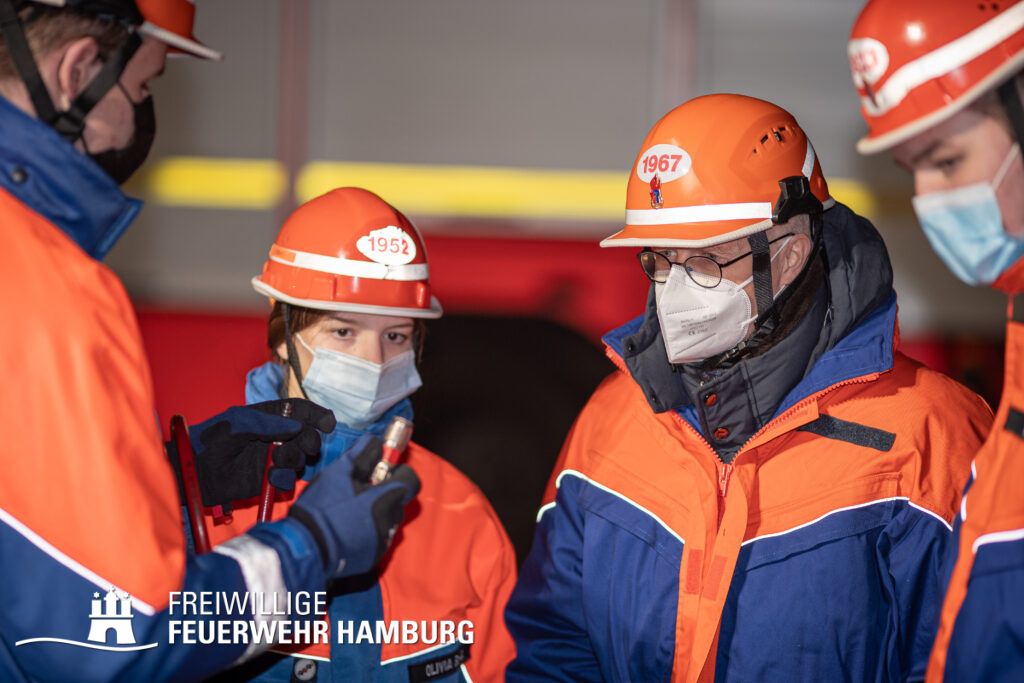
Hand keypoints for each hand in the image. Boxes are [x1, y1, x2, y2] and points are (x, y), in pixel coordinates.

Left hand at [188, 399, 335, 506]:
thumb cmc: (211, 440)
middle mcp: (275, 437)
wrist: (194, 472)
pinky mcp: (268, 480)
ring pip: (301, 459)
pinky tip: (272, 479)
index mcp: (269, 417)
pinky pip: (288, 481)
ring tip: (277, 464)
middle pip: (307, 436)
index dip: (316, 415)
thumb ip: (268, 424)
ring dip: (295, 461)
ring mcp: (273, 459)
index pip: (300, 411)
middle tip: (303, 447)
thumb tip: (299, 427)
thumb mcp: (238, 423)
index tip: (328, 424)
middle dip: (310, 441)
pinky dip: (285, 480)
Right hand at [288, 434, 419, 578]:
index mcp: (387, 499)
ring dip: (376, 513)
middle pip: (398, 501)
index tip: (381, 473)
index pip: (412, 482)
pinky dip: (367, 532)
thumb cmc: (323, 507)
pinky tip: (346, 530)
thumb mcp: (338, 473)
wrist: (306, 548)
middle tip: (358, 491)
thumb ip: (362, 455)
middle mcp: (391, 522)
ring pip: (388, 520)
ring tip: (349, 512)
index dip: (399, 474)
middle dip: (383, 494)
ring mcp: (382, 542)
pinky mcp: (372, 558)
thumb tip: (375, 442)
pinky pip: (377, 539)